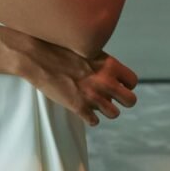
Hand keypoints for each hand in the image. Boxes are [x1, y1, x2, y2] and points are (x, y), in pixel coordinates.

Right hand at [19, 34, 137, 127]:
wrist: (37, 56)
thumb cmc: (59, 49)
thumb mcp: (87, 49)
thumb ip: (102, 63)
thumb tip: (110, 72)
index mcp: (109, 65)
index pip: (132, 82)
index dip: (125, 84)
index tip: (116, 84)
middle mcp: (105, 81)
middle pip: (130, 101)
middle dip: (122, 100)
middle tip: (110, 96)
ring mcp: (93, 96)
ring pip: (114, 113)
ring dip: (105, 109)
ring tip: (94, 102)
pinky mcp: (79, 107)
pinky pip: (94, 121)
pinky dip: (89, 116)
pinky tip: (82, 108)